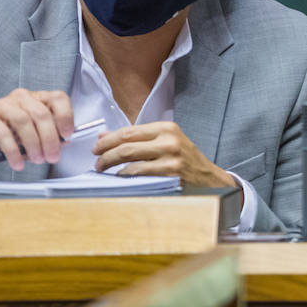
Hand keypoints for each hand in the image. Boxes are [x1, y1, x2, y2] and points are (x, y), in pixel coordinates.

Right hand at [0, 88, 73, 170]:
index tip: (68, 135)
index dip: (66, 116)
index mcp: (36, 98)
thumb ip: (49, 134)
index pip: (58, 98)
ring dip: (34, 144)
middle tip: (53, 156)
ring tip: (37, 159)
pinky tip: (17, 162)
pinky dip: (13, 151)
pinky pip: (3, 134)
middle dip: (50, 139)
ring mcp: (2, 106)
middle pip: (41, 114)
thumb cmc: (7, 129)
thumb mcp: (32, 131)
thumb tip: (64, 142)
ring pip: (23, 122)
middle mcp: (21, 98)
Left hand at [92, 121, 236, 189]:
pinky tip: (119, 178)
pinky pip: (138, 174)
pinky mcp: (170, 173)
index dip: (107, 140)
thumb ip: (137, 138)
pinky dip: (124, 176)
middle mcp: (169, 139)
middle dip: (105, 154)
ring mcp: (170, 157)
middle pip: (125, 145)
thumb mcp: (165, 142)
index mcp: (166, 127)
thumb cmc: (185, 160)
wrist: (209, 179)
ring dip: (111, 166)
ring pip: (129, 160)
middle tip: (97, 162)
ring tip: (103, 170)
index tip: (96, 147)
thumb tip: (104, 136)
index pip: (128, 131)